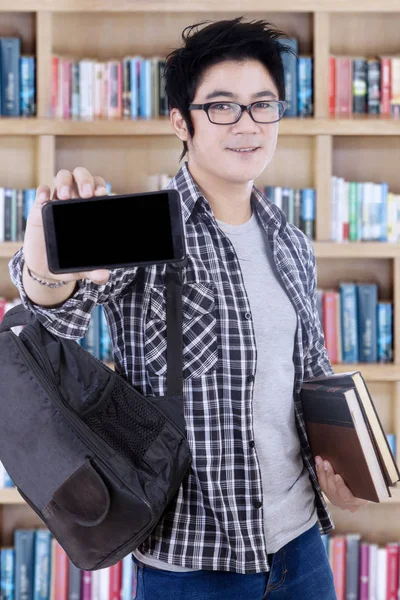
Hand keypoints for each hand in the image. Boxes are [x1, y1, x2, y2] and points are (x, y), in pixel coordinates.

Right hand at [23, 167, 110, 284]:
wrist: (45, 267)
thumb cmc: (68, 260)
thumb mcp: (82, 268)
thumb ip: (94, 271)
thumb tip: (104, 276)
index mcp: (90, 209)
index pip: (98, 188)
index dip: (100, 186)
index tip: (102, 195)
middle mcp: (75, 200)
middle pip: (81, 176)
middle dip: (85, 179)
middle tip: (86, 193)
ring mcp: (57, 201)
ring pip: (63, 177)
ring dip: (65, 182)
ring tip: (65, 196)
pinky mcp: (40, 207)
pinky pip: (42, 191)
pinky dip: (44, 191)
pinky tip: (46, 199)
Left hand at [315, 456, 367, 512]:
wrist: (362, 491)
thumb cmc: (367, 486)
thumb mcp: (368, 485)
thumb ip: (364, 479)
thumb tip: (364, 464)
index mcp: (357, 502)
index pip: (347, 497)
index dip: (340, 487)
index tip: (337, 476)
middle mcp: (345, 504)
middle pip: (333, 491)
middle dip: (328, 475)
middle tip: (326, 463)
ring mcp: (336, 500)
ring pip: (326, 487)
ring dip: (321, 472)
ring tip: (319, 461)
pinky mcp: (329, 495)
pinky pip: (322, 485)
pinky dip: (320, 474)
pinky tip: (318, 465)